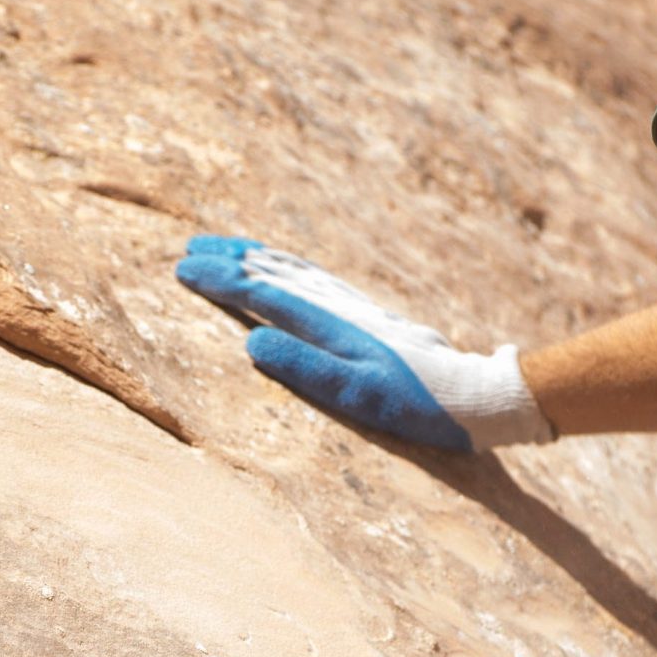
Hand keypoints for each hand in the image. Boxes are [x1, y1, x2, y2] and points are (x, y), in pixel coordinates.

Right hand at [175, 236, 552, 452]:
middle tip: (188, 249)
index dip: (220, 281)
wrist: (474, 397)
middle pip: (275, 273)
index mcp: (330, 325)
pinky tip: (284, 272)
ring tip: (225, 250)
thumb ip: (306, 368)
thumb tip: (251, 341)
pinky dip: (289, 269)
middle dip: (230, 260)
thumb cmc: (417, 407)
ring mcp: (356, 310)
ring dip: (257, 259)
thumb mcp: (359, 395)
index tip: (181, 269)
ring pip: (296, 272)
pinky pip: (317, 282)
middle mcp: (340, 309)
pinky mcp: (369, 318)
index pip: (262, 294)